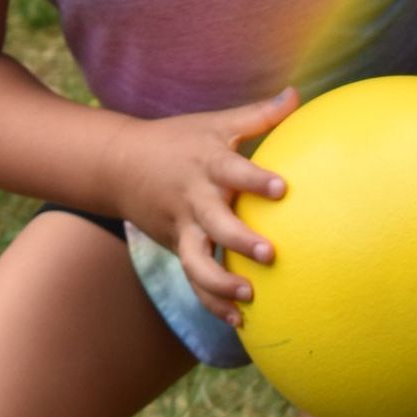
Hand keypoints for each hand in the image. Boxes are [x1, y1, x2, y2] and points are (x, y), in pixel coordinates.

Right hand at [114, 89, 298, 326]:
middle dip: (240, 240)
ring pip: (197, 261)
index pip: (233, 170)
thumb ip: (259, 115)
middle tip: (270, 254)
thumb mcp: (215, 122)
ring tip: (249, 296)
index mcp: (207, 163)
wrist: (119, 164)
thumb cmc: (179, 139)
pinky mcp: (177, 247)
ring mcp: (182, 226)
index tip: (281, 189)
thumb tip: (297, 95)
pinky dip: (214, 302)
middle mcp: (194, 197)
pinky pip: (194, 279)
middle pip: (215, 223)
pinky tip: (240, 321)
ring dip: (221, 283)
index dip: (255, 179)